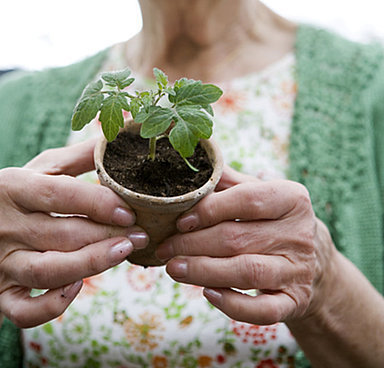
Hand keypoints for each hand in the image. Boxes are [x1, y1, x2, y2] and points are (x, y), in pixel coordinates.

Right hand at [0, 140, 148, 327]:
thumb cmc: (23, 196)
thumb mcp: (44, 168)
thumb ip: (80, 155)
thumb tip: (120, 136)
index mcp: (11, 187)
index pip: (59, 195)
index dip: (98, 203)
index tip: (130, 210)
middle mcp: (0, 225)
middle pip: (61, 235)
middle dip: (107, 235)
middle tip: (141, 234)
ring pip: (48, 272)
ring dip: (92, 264)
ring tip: (125, 252)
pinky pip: (25, 311)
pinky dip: (54, 306)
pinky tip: (79, 286)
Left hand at [157, 167, 321, 324]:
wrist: (313, 259)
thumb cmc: (273, 219)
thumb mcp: (260, 193)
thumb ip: (230, 181)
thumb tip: (198, 167)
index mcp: (292, 198)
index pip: (247, 200)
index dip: (209, 210)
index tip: (179, 220)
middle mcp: (299, 234)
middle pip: (238, 239)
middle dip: (194, 244)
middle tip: (165, 248)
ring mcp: (299, 270)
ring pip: (247, 273)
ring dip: (204, 271)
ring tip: (173, 268)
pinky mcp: (296, 301)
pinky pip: (263, 310)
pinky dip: (233, 304)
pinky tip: (207, 293)